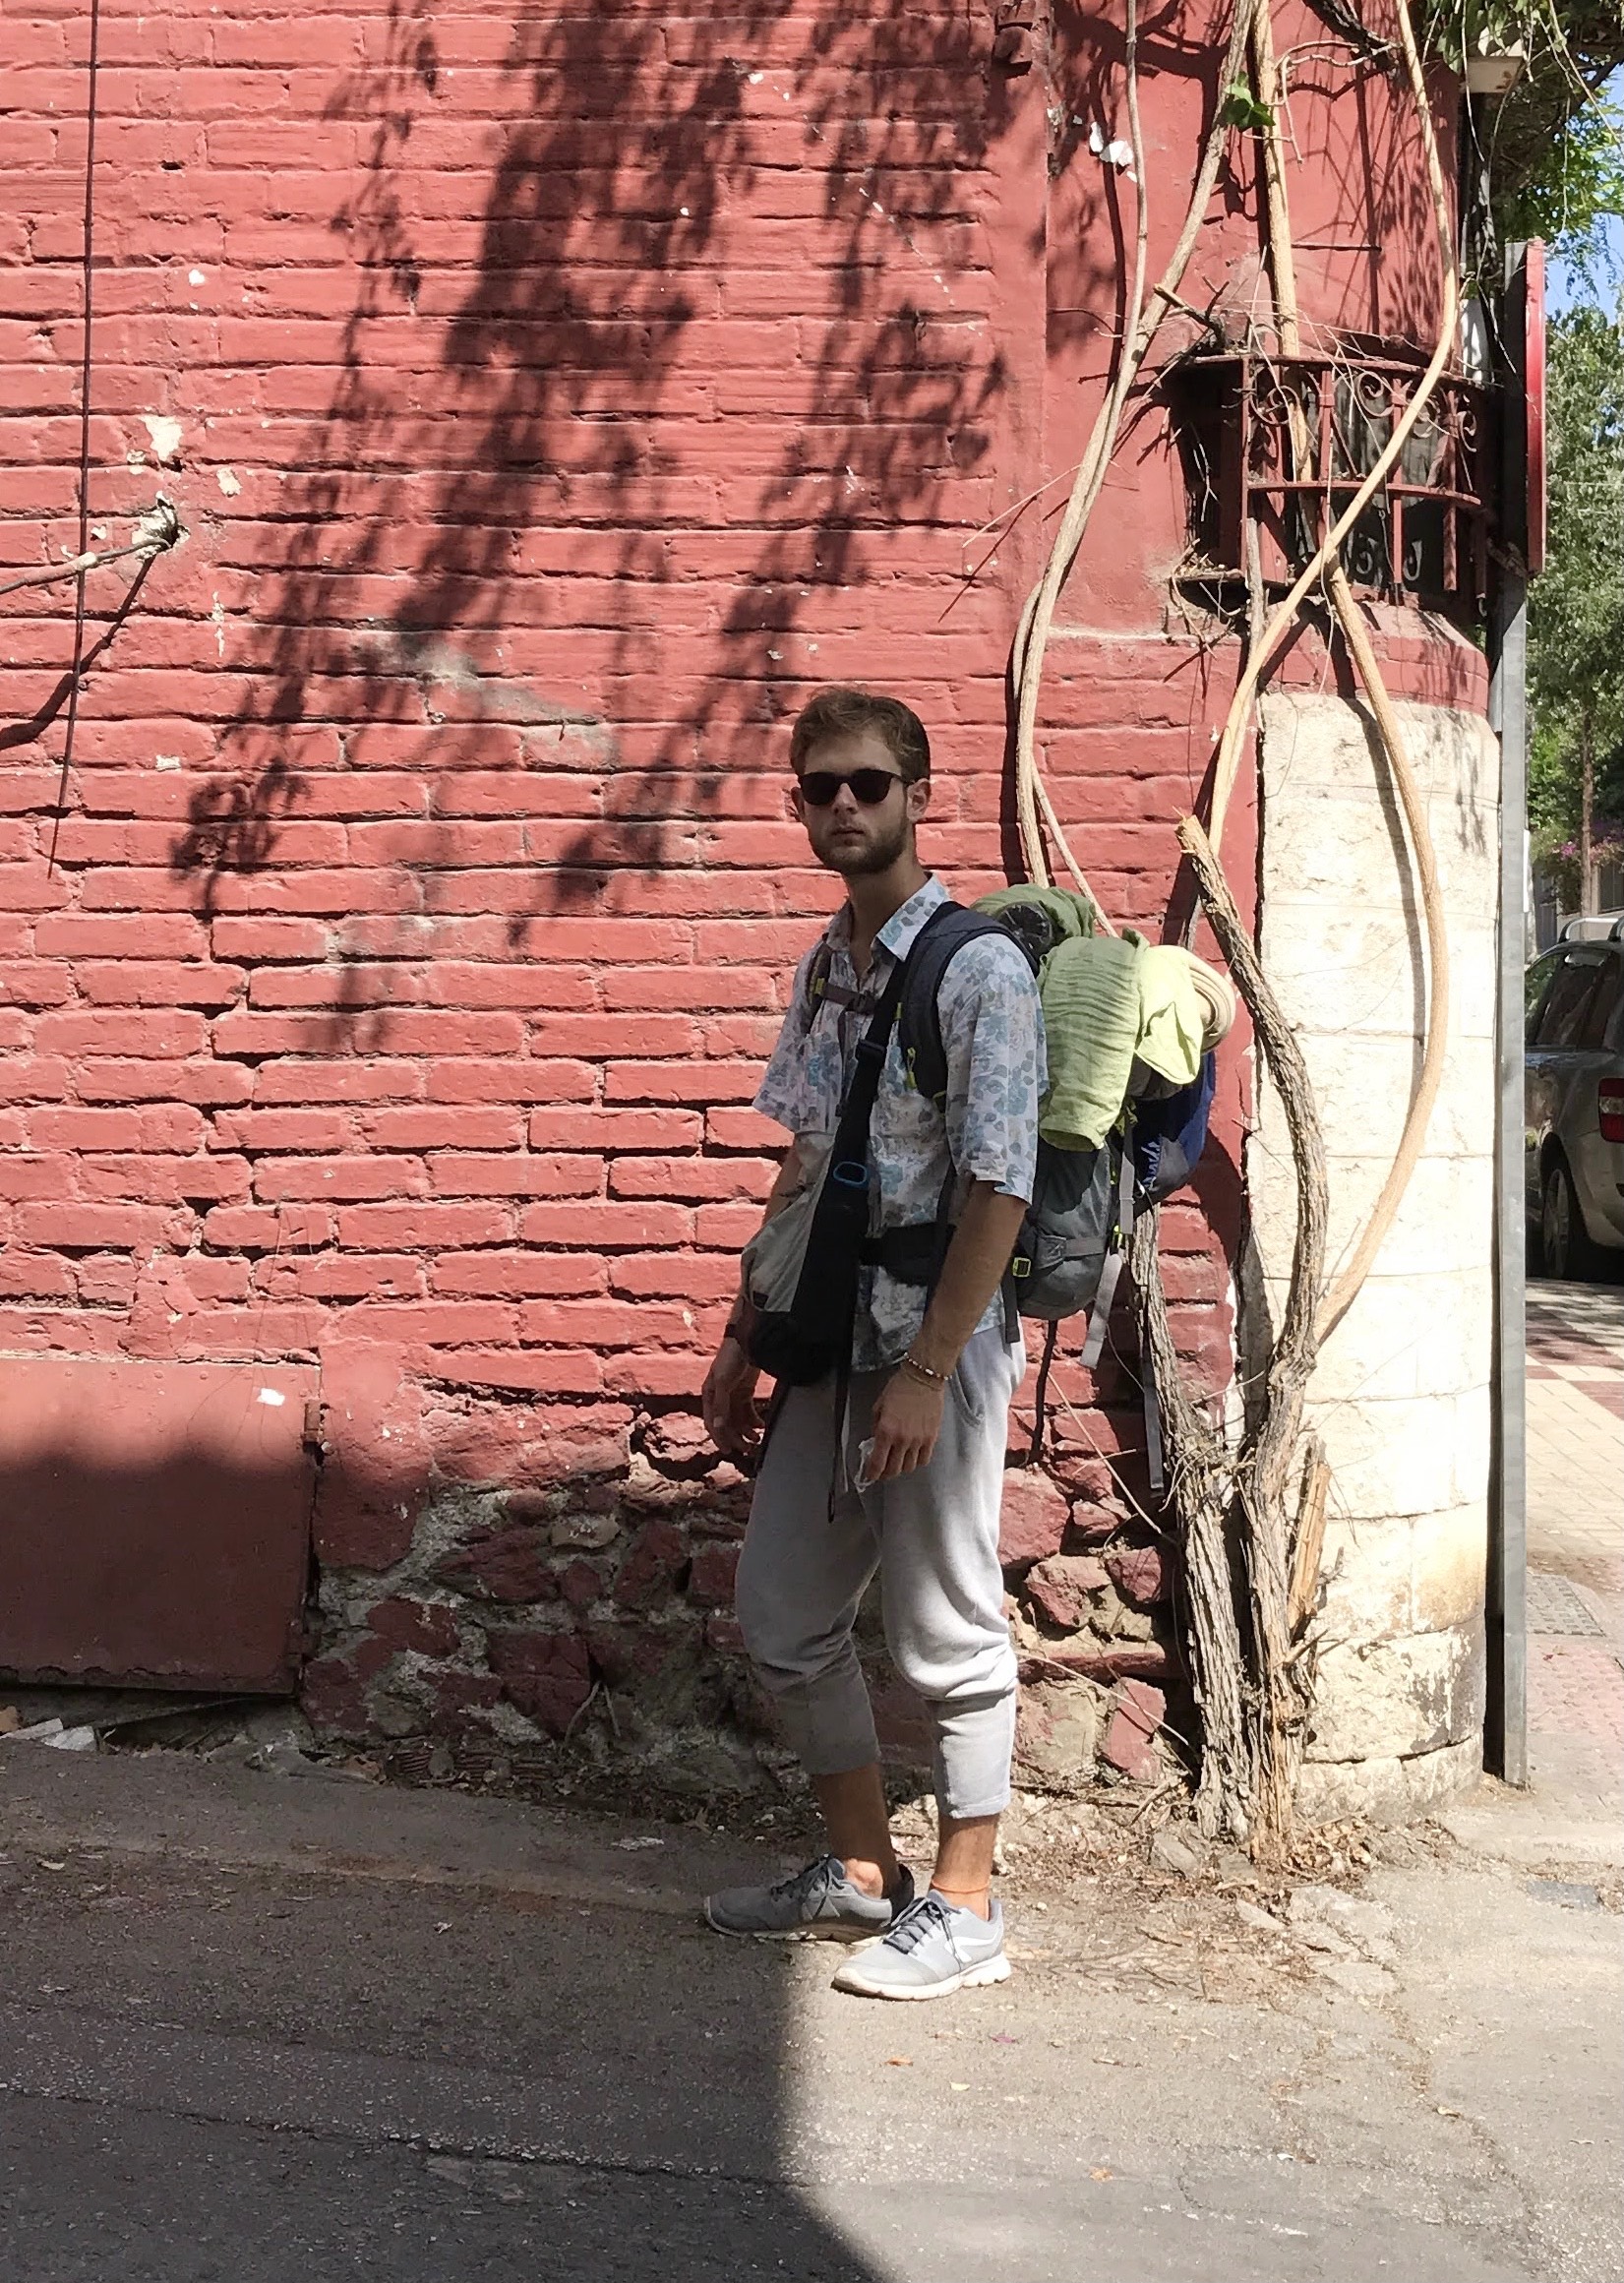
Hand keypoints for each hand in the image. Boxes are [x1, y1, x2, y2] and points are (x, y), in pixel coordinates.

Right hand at [702, 1335, 763, 1458]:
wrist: (747, 1340)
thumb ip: (721, 1404)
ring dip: (746, 1431)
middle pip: (726, 1424)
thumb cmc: (730, 1358)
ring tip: (757, 1440)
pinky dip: (754, 1420)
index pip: (712, 1423)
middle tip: (748, 1449)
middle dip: (736, 1437)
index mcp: (709, 1395)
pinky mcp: (745, 1392)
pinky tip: (761, 1425)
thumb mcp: (723, 1381)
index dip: (719, 1438)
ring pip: (738, 1420)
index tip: (729, 1451)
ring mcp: (732, 1395)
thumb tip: (717, 1427)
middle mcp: (719, 1397)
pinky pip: (748, 1412)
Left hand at [866, 1365, 947, 1481]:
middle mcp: (902, 1440)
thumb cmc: (900, 1387)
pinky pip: (925, 1459)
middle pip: (893, 1470)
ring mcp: (918, 1440)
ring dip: (901, 1468)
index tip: (870, 1476)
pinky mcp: (932, 1438)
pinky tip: (913, 1456)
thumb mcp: (879, 1405)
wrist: (923, 1378)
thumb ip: (876, 1426)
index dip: (872, 1474)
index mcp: (886, 1431)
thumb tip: (876, 1440)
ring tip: (898, 1462)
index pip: (877, 1463)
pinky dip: (917, 1461)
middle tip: (882, 1471)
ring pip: (909, 1467)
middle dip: (885, 1474)